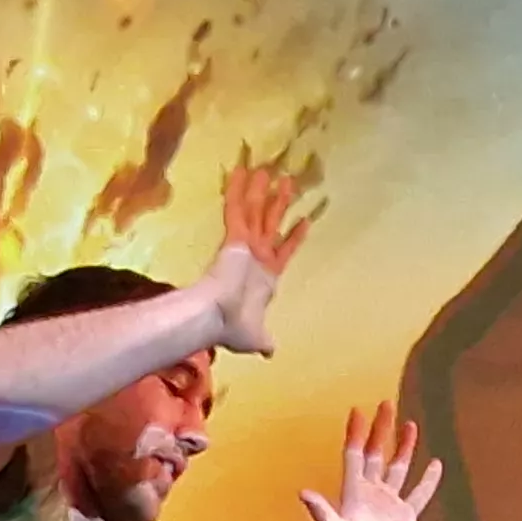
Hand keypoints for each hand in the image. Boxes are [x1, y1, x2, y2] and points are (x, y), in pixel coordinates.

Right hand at [200, 156, 319, 355]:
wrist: (215, 317)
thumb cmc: (234, 327)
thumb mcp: (256, 338)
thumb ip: (264, 340)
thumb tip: (270, 352)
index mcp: (264, 277)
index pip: (283, 251)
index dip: (295, 237)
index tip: (306, 221)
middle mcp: (256, 258)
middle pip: (269, 223)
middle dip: (278, 204)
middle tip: (288, 182)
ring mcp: (245, 246)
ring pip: (255, 211)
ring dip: (260, 190)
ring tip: (268, 168)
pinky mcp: (234, 239)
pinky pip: (237, 210)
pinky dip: (238, 191)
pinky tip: (241, 171)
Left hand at [298, 400, 443, 520]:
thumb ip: (322, 512)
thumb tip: (303, 493)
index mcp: (354, 494)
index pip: (355, 455)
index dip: (356, 434)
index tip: (358, 410)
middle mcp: (372, 494)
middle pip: (377, 454)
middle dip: (381, 429)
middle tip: (386, 404)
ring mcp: (389, 504)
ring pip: (398, 467)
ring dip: (403, 447)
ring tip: (410, 424)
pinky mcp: (406, 517)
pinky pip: (419, 493)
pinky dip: (427, 479)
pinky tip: (435, 464)